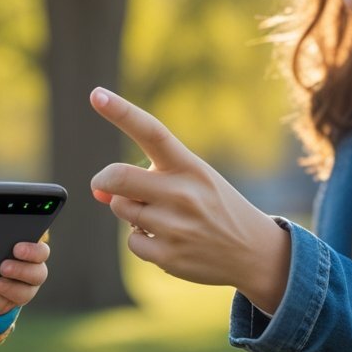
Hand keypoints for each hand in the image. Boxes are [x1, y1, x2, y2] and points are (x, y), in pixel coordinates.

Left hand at [88, 87, 291, 312]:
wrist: (254, 251)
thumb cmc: (213, 206)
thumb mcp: (190, 180)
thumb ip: (146, 178)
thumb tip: (97, 191)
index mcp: (190, 166)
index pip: (152, 132)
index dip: (121, 113)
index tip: (97, 95)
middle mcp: (182, 193)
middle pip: (118, 177)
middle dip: (103, 180)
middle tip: (102, 184)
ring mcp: (175, 227)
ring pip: (121, 209)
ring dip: (129, 209)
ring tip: (162, 216)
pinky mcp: (169, 256)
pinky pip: (131, 241)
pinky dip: (141, 239)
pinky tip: (169, 240)